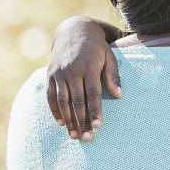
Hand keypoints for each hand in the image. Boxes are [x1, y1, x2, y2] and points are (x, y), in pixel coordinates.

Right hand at [46, 16, 122, 140]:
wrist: (74, 30)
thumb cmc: (97, 47)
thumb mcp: (109, 56)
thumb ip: (113, 76)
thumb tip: (119, 96)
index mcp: (89, 66)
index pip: (93, 93)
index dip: (95, 110)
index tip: (98, 125)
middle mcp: (72, 70)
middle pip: (77, 100)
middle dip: (82, 121)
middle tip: (88, 138)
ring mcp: (59, 73)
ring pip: (63, 101)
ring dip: (68, 120)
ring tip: (75, 135)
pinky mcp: (49, 74)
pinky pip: (50, 96)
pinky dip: (54, 110)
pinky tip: (61, 123)